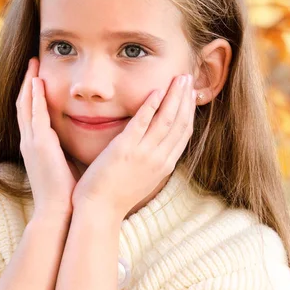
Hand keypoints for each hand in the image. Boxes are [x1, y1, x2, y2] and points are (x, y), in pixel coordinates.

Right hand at [16, 57, 79, 223]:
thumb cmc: (66, 193)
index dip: (32, 95)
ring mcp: (31, 142)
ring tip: (33, 65)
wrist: (58, 212)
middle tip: (32, 63)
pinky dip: (34, 96)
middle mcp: (29, 142)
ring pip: (25, 105)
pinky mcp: (39, 144)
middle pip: (23, 105)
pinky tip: (38, 81)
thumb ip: (65, 150)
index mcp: (35, 147)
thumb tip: (78, 140)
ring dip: (29, 83)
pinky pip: (35, 114)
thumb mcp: (63, 166)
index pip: (30, 115)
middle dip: (27, 83)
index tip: (38, 78)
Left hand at [71, 74, 196, 221]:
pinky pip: (142, 123)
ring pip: (166, 120)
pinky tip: (156, 90)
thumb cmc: (115, 196)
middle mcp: (159, 159)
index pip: (183, 134)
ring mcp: (143, 154)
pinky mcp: (125, 149)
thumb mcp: (142, 178)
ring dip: (175, 96)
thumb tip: (155, 147)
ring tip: (179, 78)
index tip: (190, 95)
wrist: (99, 211)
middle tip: (188, 79)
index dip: (188, 112)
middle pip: (180, 123)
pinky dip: (151, 105)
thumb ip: (151, 161)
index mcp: (164, 165)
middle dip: (185, 99)